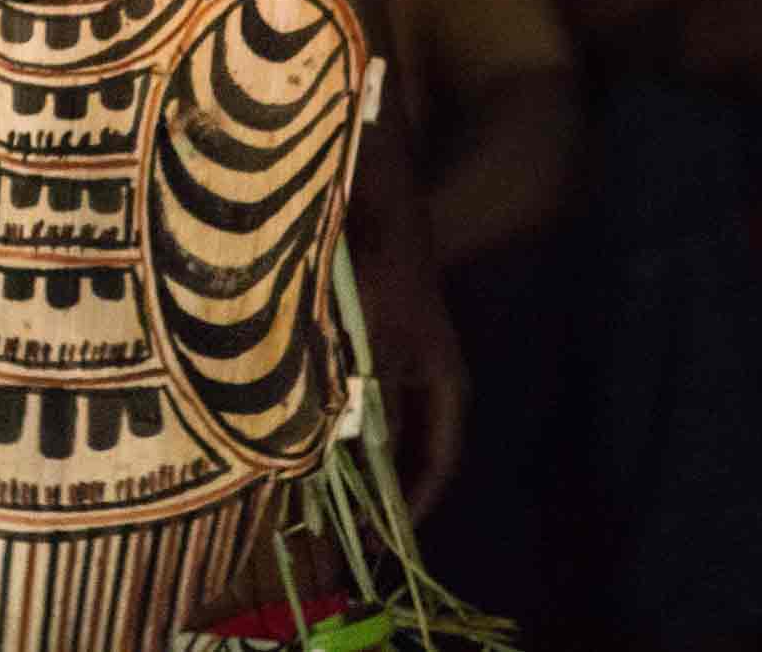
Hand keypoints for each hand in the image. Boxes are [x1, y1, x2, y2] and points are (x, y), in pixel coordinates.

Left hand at [354, 247, 468, 522]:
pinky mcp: (372, 346)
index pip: (437, 461)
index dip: (415, 502)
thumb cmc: (386, 288)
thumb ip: (377, 409)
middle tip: (356, 529)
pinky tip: (315, 439)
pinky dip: (342, 424)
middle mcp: (427, 382)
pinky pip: (359, 401)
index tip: (388, 540)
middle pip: (409, 449)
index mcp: (445, 389)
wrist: (378, 221)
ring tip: (329, 495)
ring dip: (357, 458)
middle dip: (383, 489)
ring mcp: (401, 364)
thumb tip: (364, 462)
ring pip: (379, 427)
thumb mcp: (380, 356)